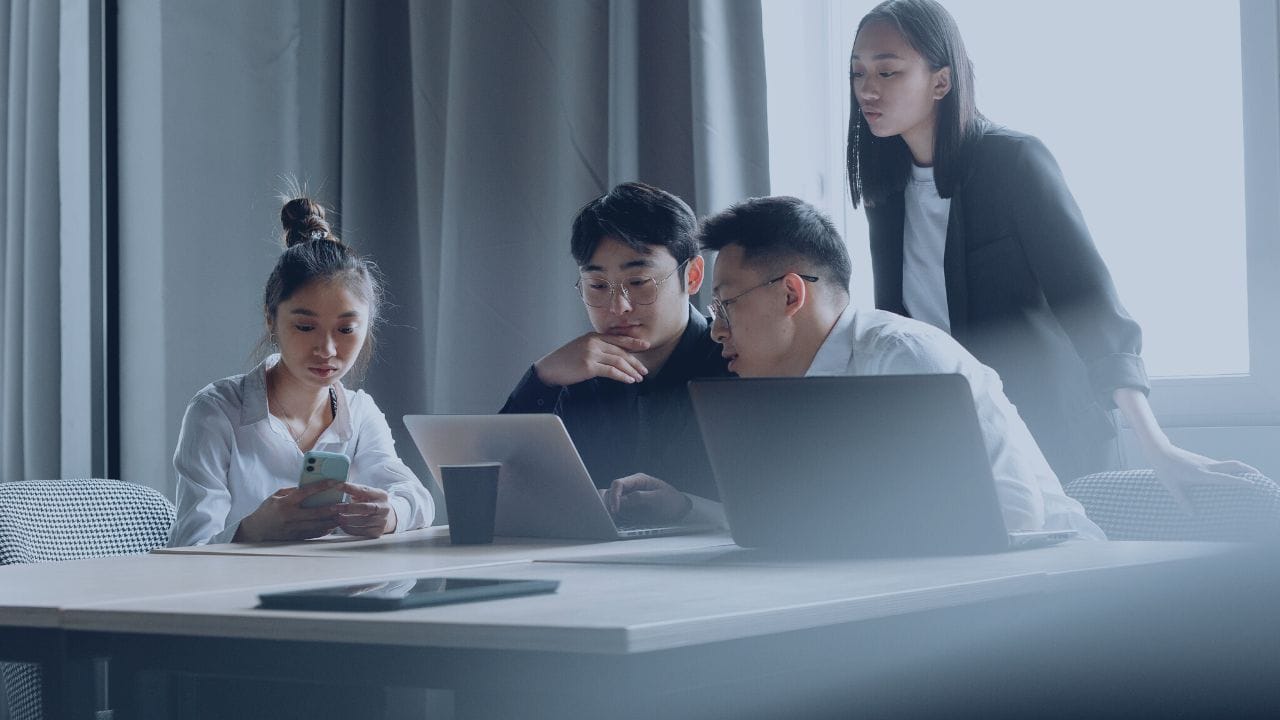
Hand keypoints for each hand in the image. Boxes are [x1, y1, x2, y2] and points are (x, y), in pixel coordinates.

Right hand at [235, 481, 341, 541]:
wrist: (256, 529)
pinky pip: (312, 534)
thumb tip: (311, 486)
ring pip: (316, 525)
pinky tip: (332, 526)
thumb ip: (293, 491)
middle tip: (344, 504)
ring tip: (342, 516)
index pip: (306, 492)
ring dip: (331, 521)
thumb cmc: (268, 509)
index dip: (321, 486)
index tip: (334, 481)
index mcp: (285, 503)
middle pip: (315, 512)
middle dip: (331, 508)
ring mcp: (292, 528)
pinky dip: (323, 530)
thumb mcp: (276, 496)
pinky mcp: (294, 537)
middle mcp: (290, 516)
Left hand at [334, 482, 397, 537]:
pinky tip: (342, 525)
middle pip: (364, 508)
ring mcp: (382, 521)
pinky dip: (349, 529)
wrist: (387, 519)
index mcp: (381, 495)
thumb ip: (356, 491)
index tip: (337, 486)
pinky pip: (361, 532)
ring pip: (362, 521)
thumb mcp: (368, 495)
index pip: (365, 490)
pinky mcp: (377, 532)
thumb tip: (336, 485)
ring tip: (335, 517)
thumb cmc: (371, 503)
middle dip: (347, 508)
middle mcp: (384, 508)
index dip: (350, 488)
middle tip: (333, 508)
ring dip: (346, 520)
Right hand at [533, 332, 650, 385]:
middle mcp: (594, 342)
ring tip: (639, 378)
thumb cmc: (564, 361)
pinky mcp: (589, 366)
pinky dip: (622, 376)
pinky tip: (629, 381)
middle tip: (645, 370)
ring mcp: (591, 353)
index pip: (618, 338)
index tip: (645, 346)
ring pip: (618, 361)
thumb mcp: (581, 348)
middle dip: (635, 361)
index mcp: (593, 336)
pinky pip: (611, 371)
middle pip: (621, 351)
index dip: (633, 342)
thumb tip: (614, 355)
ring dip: (631, 370)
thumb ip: (596, 347)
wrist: (548, 369)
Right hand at [604, 474, 691, 523]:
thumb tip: (622, 501)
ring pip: (610, 501)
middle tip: (610, 515)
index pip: (618, 484)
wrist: (680, 510)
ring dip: (609, 509)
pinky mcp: (629, 509)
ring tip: (611, 520)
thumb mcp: (658, 498)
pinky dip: (613, 516)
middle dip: (607, 502)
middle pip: (611, 491)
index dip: (614, 496)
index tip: (615, 509)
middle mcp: (631, 488)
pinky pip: (616, 511)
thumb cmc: (671, 501)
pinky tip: (614, 522)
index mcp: (638, 480)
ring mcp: (629, 498)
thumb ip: (639, 497)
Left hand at [1147, 444, 1261, 513]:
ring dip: (1241, 469)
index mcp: (1201, 474)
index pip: (1225, 478)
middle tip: (1260, 477)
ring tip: (1250, 478)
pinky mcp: (1202, 460)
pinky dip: (1230, 469)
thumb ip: (1183, 501)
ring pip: (1228, 464)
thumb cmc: (1164, 469)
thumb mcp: (1172, 487)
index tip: (1253, 484)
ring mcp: (1205, 462)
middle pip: (1234, 465)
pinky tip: (1230, 476)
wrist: (1159, 450)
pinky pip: (1220, 465)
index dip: (1240, 481)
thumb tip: (1192, 515)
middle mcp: (1207, 466)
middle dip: (1249, 470)